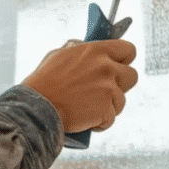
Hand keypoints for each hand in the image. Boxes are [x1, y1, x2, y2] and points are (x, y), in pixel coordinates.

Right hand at [22, 39, 138, 132]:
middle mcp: (106, 68)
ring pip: (121, 100)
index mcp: (96, 51)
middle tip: (102, 91)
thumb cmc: (43, 83)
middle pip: (132, 76)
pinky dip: (100, 123)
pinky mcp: (107, 110)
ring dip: (108, 106)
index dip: (124, 59)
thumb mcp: (58, 55)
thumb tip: (86, 46)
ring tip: (87, 107)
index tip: (119, 65)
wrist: (36, 109)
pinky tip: (85, 119)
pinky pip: (111, 118)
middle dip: (120, 85)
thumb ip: (79, 50)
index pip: (128, 49)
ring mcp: (108, 89)